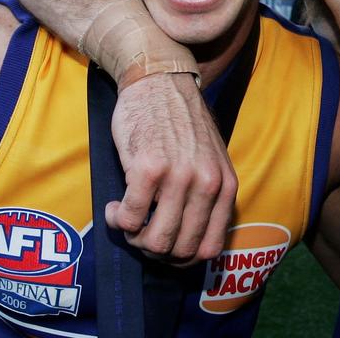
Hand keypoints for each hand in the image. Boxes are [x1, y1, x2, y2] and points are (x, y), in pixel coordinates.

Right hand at [107, 72, 237, 261]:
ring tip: (126, 219)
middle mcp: (207, 184)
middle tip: (139, 233)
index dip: (182, 258)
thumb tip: (190, 243)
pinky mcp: (148, 169)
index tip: (164, 247)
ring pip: (154, 241)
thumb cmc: (180, 122)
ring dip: (134, 239)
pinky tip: (114, 206)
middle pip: (179, 250)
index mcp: (225, 186)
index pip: (209, 248)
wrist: (160, 81)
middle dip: (154, 250)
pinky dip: (116, 220)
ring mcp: (179, 177)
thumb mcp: (212, 159)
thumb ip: (209, 196)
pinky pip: (129, 219)